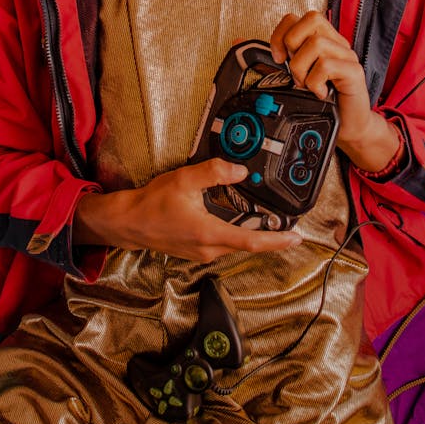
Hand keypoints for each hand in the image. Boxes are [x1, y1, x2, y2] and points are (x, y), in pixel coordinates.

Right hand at [73, 158, 301, 260]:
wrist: (128, 222)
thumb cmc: (152, 204)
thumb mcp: (185, 180)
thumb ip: (214, 173)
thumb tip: (239, 171)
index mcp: (209, 233)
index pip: (252, 241)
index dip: (277, 241)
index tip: (296, 238)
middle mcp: (208, 248)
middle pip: (247, 245)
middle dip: (269, 237)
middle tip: (287, 228)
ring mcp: (201, 252)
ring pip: (235, 245)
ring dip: (252, 236)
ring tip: (268, 224)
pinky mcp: (195, 250)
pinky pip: (222, 244)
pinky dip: (235, 235)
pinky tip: (237, 222)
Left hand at [270, 11, 398, 169]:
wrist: (350, 127)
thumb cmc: (322, 102)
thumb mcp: (295, 76)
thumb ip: (276, 59)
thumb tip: (239, 41)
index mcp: (321, 40)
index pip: (297, 18)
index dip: (281, 34)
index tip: (278, 58)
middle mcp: (336, 43)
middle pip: (311, 18)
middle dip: (293, 44)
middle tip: (294, 70)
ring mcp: (347, 56)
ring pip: (316, 43)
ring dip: (302, 68)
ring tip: (306, 85)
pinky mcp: (354, 72)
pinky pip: (327, 65)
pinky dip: (315, 82)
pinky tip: (320, 93)